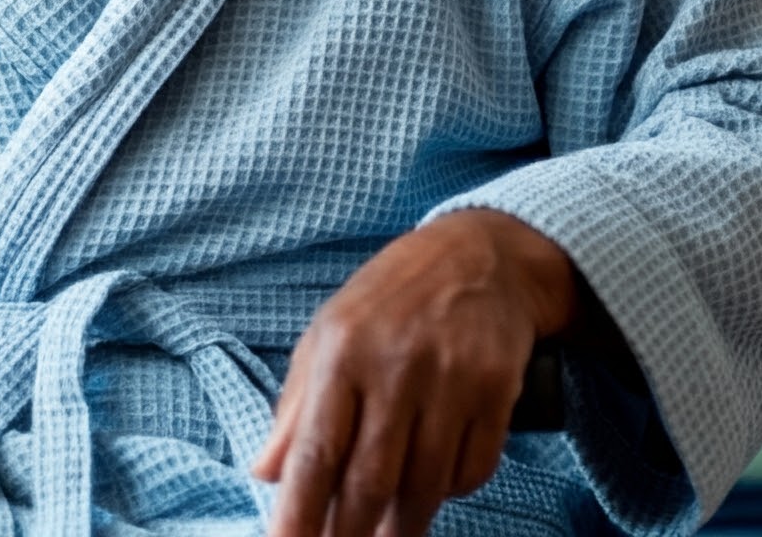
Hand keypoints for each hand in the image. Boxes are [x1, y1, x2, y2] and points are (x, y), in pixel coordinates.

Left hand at [253, 210, 575, 536]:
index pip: (315, 452)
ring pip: (424, 488)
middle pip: (370, 483)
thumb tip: (265, 473)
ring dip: (403, 526)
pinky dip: (453, 489)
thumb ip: (296, 405)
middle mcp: (396, 364)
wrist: (480, 252)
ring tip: (390, 534)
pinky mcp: (496, 387)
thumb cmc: (393, 297)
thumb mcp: (330, 332)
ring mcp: (451, 377)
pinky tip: (438, 478)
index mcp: (343, 350)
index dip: (299, 515)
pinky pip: (473, 470)